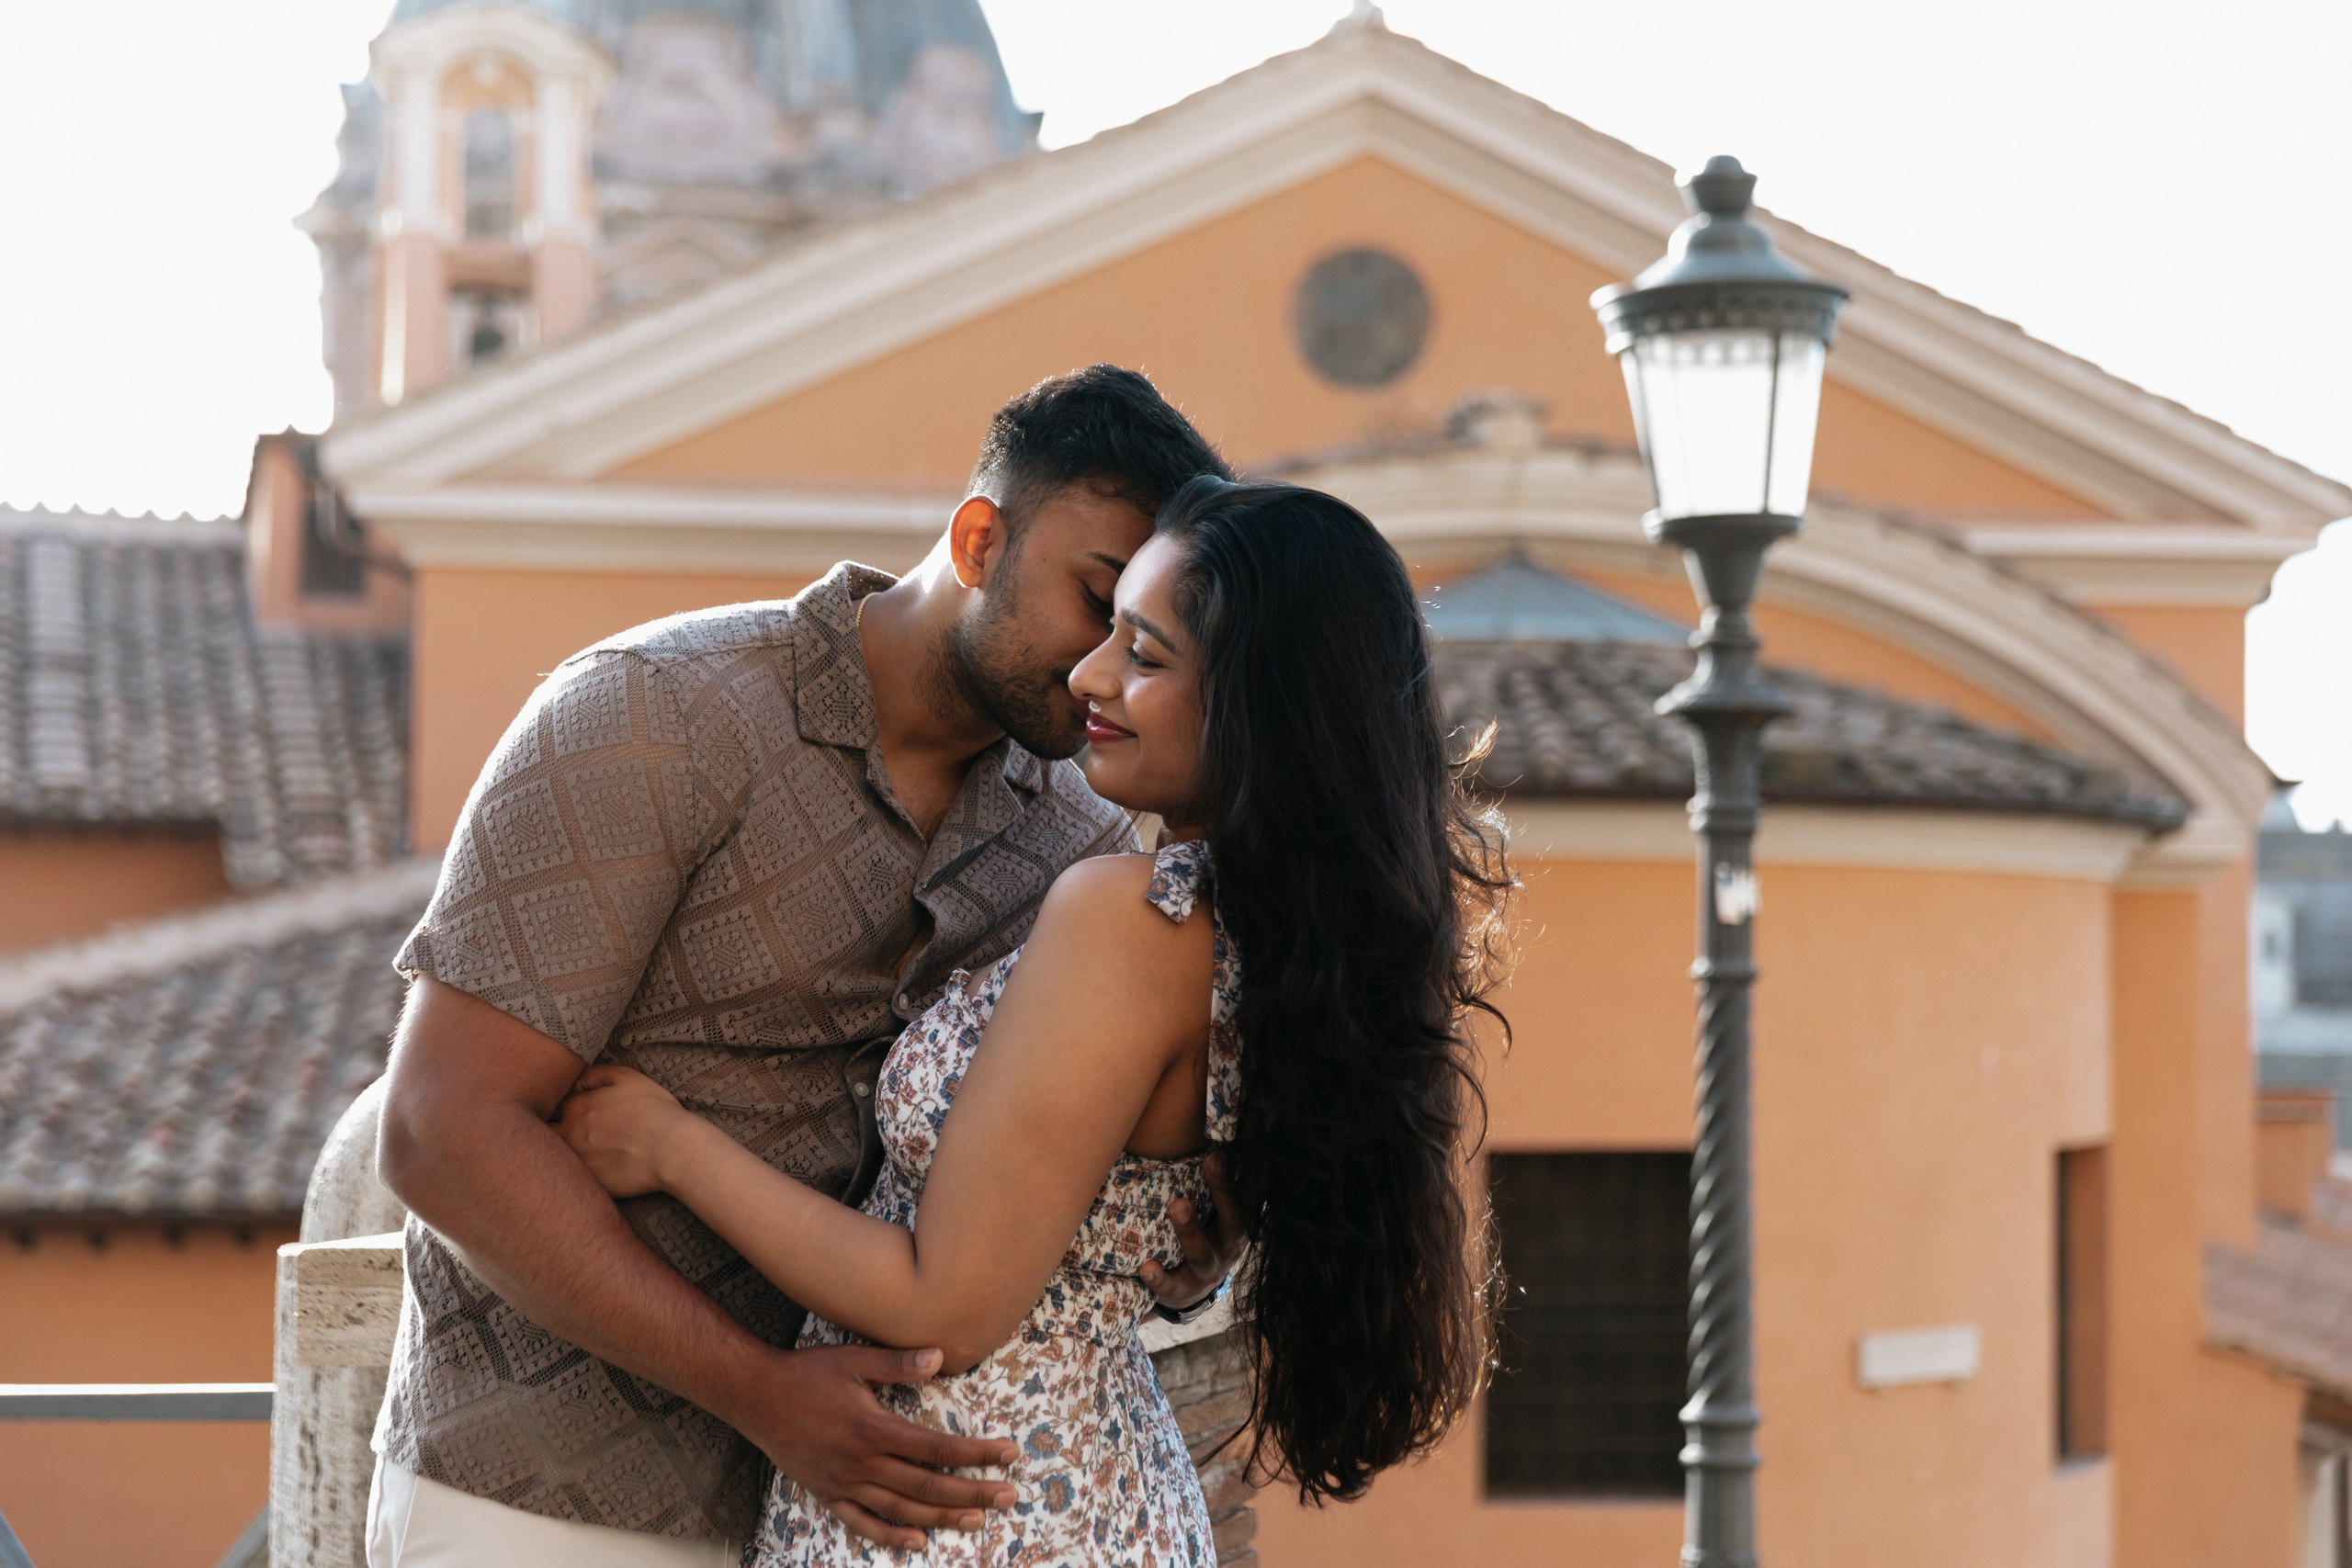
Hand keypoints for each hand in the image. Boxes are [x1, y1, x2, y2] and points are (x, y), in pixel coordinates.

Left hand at [552, 1064, 694, 1198]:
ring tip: (569, 1153)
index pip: (547, 1106)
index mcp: (575, 1106)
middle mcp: (568, 1133)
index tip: (562, 1112)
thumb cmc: (654, 1110)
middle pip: (542, 1133)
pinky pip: (566, 1179)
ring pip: (550, 1157)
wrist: (672, 1150)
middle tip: (560, 1133)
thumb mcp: (626, 1077)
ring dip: (553, 1154)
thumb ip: (593, 1074)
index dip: (551, 1108)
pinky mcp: (585, 1184)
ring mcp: (575, 1160)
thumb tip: (573, 1080)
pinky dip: (568, 1174)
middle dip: (544, 1132)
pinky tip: (583, 1171)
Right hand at [737, 1344, 1020, 1551]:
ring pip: (902, 1510)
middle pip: (928, 1486)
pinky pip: (863, 1523)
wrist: (755, 1396)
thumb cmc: (807, 1373)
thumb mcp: (853, 1359)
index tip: (1009, 1454)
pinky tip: (919, 1541)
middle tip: (1009, 1496)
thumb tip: (940, 1355)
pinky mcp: (827, 1494)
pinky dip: (891, 1536)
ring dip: (942, 1517)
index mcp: (874, 1429)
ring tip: (977, 1521)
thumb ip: (897, 1362)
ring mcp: (844, 1483)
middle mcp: (862, 1463)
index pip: (939, 1448)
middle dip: (973, 1492)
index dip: (978, 1454)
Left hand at [1140, 1150, 1245, 1309]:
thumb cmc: (1202, 1239)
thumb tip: (1208, 1142)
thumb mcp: (1213, 1217)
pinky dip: (1159, 1278)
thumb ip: (1212, 1189)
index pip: (1240, 1200)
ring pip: (1202, 1254)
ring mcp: (1206, 1273)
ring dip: (1191, 1230)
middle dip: (1222, 1194)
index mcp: (1235, 1227)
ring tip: (1176, 1206)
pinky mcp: (1182, 1292)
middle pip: (1232, 1223)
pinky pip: (1172, 1286)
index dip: (1229, 1179)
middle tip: (1210, 1162)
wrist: (1192, 1292)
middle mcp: (1227, 1249)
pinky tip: (1146, 1268)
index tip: (1215, 1154)